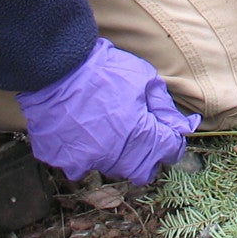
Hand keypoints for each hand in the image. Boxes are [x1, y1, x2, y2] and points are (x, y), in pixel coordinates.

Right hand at [15, 37, 199, 184]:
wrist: (54, 66)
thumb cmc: (102, 69)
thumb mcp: (143, 78)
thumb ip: (164, 106)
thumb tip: (182, 126)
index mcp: (140, 136)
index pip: (170, 151)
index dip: (173, 139)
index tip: (167, 130)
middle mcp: (115, 156)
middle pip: (143, 171)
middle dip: (148, 155)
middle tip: (140, 132)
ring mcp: (86, 161)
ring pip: (112, 169)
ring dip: (117, 154)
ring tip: (108, 127)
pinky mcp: (62, 160)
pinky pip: (79, 166)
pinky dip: (85, 153)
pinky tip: (83, 131)